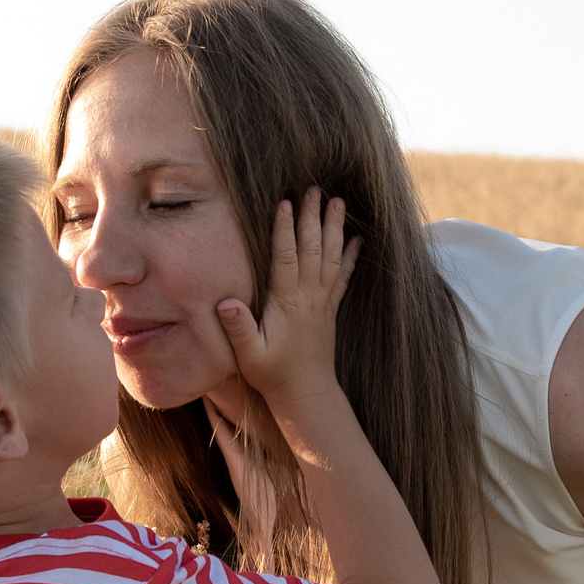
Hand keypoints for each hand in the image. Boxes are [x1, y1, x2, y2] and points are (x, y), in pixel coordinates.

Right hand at [214, 188, 359, 409]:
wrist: (306, 393)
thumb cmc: (272, 374)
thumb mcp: (249, 355)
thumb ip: (239, 328)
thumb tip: (226, 302)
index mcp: (286, 303)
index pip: (285, 258)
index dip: (285, 230)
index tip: (285, 202)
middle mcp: (308, 297)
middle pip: (312, 249)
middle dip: (312, 218)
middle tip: (315, 189)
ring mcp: (322, 302)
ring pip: (330, 257)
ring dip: (334, 228)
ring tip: (337, 202)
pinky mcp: (330, 309)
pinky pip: (343, 277)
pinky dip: (351, 256)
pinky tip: (357, 238)